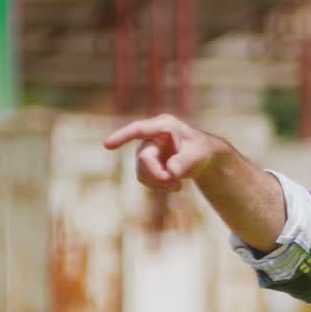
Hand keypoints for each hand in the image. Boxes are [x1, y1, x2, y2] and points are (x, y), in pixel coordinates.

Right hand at [104, 114, 221, 192]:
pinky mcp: (145, 164)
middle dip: (159, 175)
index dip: (123, 136)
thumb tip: (171, 172)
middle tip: (177, 186)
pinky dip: (159, 185)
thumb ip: (186, 161)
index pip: (139, 130)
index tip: (107, 145)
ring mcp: (146, 151)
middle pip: (144, 159)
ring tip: (178, 185)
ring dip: (160, 182)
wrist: (203, 158)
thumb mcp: (199, 154)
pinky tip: (173, 184)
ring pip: (142, 172)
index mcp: (164, 126)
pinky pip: (145, 179)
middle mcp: (151, 137)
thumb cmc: (201, 150)